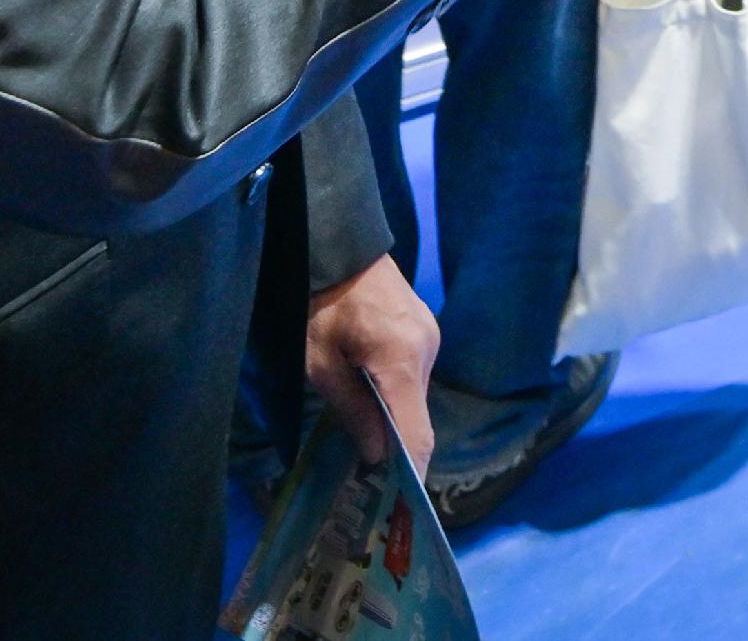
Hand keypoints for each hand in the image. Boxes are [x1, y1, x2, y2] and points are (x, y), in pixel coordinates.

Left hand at [300, 255, 437, 476]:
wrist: (336, 244)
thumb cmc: (317, 302)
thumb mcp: (319, 363)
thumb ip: (351, 410)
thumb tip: (375, 455)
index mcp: (402, 360)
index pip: (417, 431)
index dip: (412, 471)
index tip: (401, 503)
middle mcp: (427, 350)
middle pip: (417, 414)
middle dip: (398, 447)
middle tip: (373, 480)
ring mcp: (430, 336)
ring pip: (415, 395)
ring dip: (395, 419)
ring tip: (368, 444)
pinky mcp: (424, 328)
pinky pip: (414, 374)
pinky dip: (396, 394)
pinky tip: (373, 402)